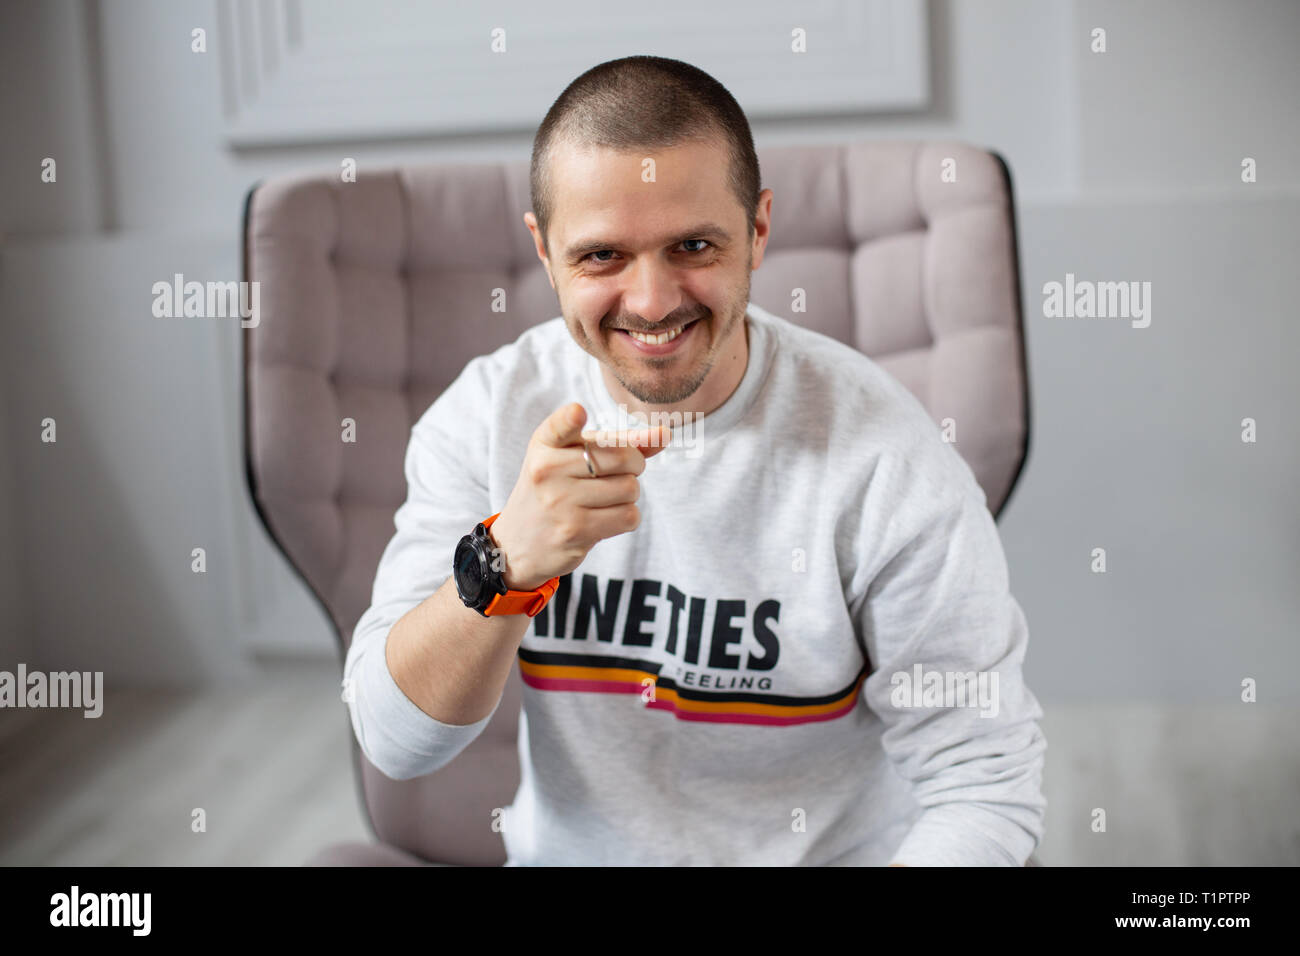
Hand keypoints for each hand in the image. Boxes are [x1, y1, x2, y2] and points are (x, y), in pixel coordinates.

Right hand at [488, 402, 670, 589]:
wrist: (519, 542)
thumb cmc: (557, 489)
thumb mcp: (575, 458)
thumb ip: (619, 442)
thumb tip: (664, 434)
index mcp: (545, 444)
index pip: (560, 426)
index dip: (571, 418)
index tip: (578, 412)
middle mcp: (548, 469)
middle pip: (624, 458)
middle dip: (634, 466)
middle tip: (615, 474)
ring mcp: (560, 501)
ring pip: (630, 488)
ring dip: (629, 495)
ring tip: (604, 499)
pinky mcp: (575, 531)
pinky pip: (628, 516)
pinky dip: (627, 516)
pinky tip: (605, 517)